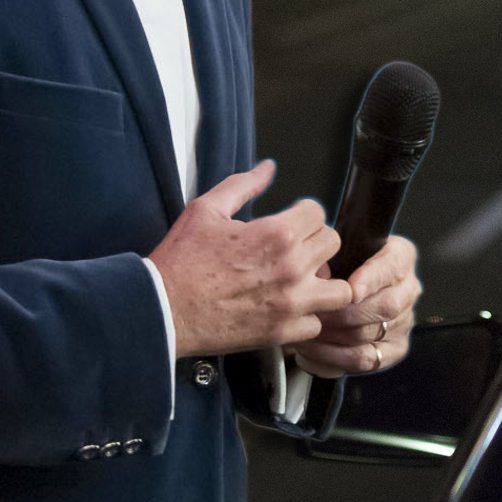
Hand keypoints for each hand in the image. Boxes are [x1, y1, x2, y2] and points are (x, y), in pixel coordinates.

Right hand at [147, 160, 355, 358]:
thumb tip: (267, 168)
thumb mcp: (206, 209)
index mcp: (277, 234)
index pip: (318, 212)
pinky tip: (289, 308)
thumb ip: (244, 185)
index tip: (290, 221)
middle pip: (332, 243)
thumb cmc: (179, 262)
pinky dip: (307, 316)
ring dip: (324, 281)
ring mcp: (290, 303)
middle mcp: (291, 268)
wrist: (161, 310)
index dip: (303, 213)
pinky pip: (317, 323)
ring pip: (340, 289)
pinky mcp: (281, 332)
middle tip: (295, 248)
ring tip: (304, 279)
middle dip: (315, 241)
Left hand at [288, 236, 420, 377]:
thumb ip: (333, 256)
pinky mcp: (395, 349)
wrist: (346, 290)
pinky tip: (311, 350)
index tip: (350, 289)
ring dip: (334, 335)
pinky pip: (365, 359)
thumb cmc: (341, 265)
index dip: (371, 279)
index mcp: (401, 256)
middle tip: (314, 313)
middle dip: (345, 313)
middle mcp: (408, 290)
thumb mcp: (340, 250)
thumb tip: (319, 273)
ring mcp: (404, 321)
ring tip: (305, 330)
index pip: (392, 266)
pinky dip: (334, 356)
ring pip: (371, 333)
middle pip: (386, 305)